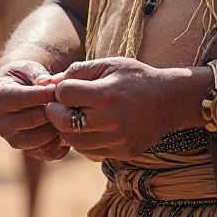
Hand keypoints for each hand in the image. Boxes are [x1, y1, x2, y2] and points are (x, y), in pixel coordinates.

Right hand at [0, 60, 67, 160]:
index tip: (60, 88)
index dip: (44, 93)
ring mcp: (14, 140)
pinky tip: (68, 127)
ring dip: (58, 127)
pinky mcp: (28, 151)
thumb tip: (47, 82)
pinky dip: (61, 142)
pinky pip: (48, 153)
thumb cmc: (26, 76)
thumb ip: (38, 74)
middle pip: (34, 120)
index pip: (23, 98)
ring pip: (41, 139)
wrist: (21, 91)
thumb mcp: (28, 68)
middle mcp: (2, 123)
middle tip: (70, 102)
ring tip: (70, 114)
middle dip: (54, 110)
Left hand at [41, 58, 187, 160]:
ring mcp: (118, 139)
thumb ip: (77, 71)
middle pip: (63, 122)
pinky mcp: (123, 152)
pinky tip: (90, 127)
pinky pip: (90, 152)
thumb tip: (46, 82)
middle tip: (59, 106)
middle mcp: (112, 120)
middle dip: (55, 112)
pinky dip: (83, 141)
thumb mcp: (109, 64)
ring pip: (74, 141)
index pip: (64, 94)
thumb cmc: (135, 77)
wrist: (170, 100)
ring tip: (74, 116)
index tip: (65, 89)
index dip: (59, 90)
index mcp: (108, 93)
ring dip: (67, 129)